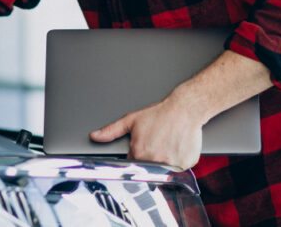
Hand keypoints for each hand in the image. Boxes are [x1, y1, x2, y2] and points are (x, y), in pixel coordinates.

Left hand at [89, 97, 203, 169]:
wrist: (185, 109)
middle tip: (156, 144)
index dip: (135, 158)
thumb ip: (111, 131)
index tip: (141, 150)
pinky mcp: (186, 164)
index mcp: (139, 152)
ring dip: (164, 161)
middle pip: (148, 168)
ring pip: (164, 171)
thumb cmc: (160, 114)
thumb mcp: (131, 120)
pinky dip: (178, 161)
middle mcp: (155, 160)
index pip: (132, 165)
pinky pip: (179, 170)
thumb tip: (95, 136)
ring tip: (166, 144)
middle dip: (149, 159)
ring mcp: (172, 164)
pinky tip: (176, 147)